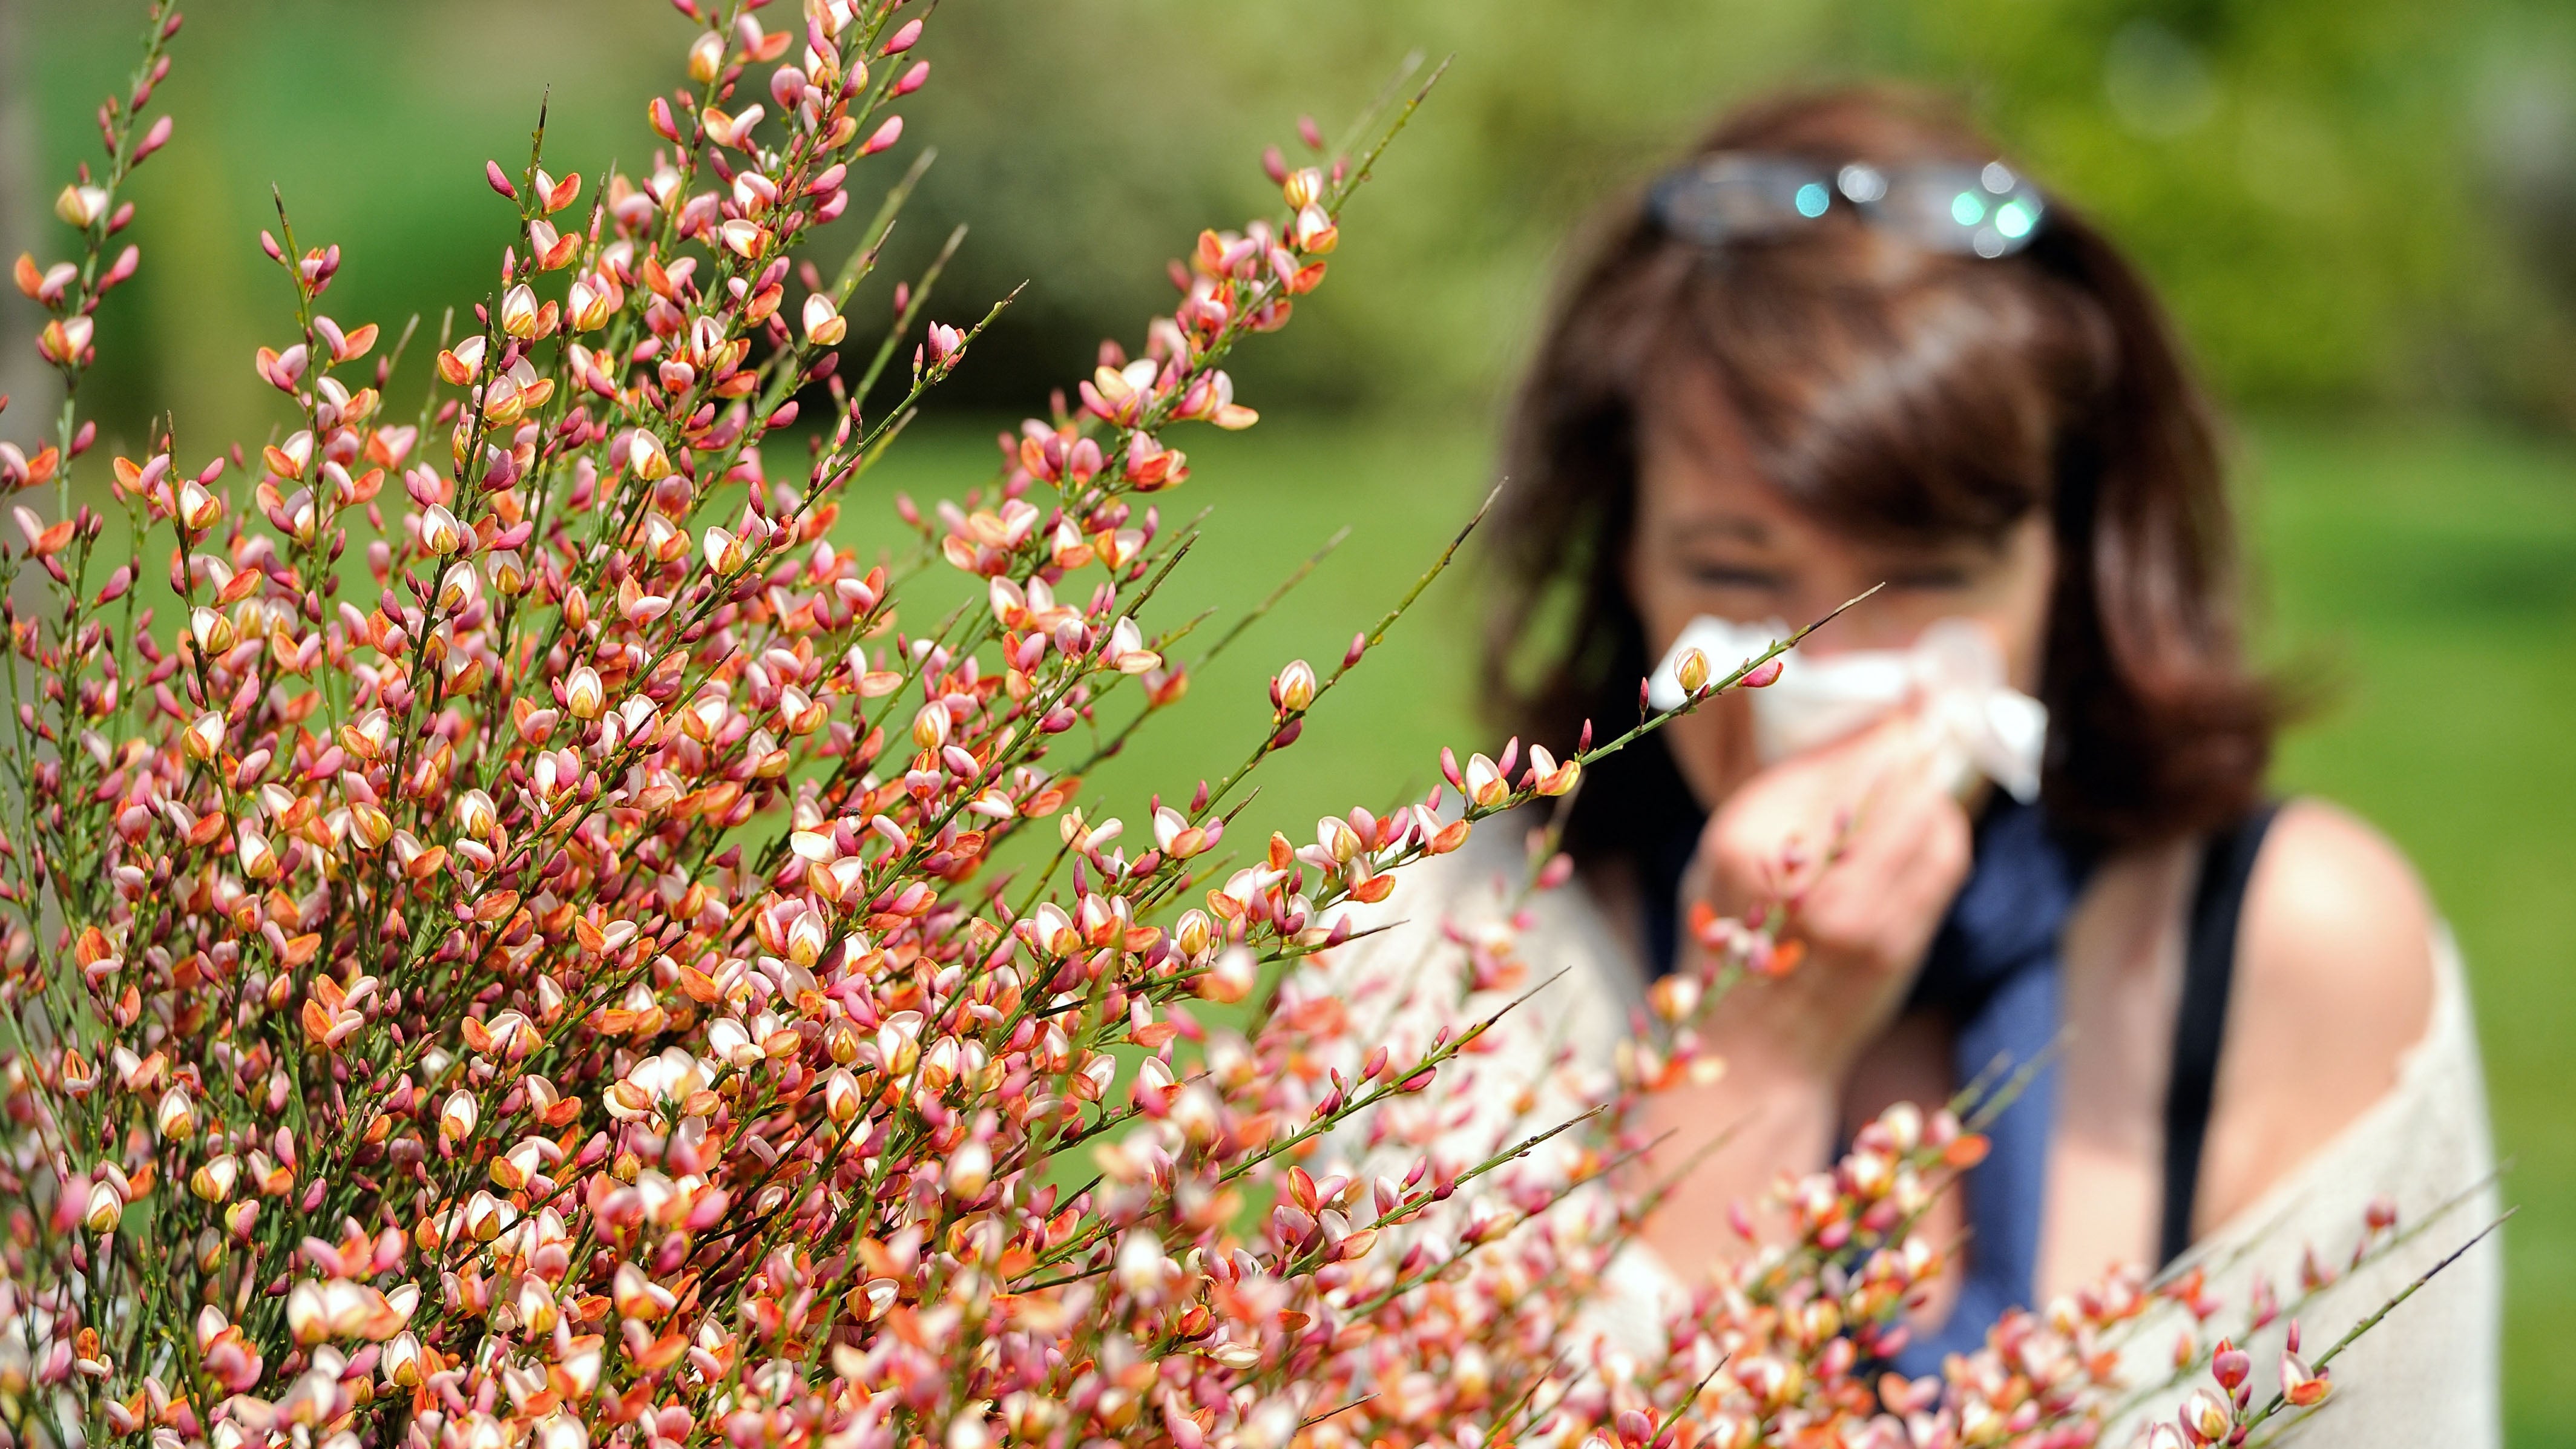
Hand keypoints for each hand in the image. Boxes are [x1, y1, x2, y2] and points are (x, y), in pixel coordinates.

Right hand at [1689, 710, 1972, 1088]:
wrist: (1754, 1052)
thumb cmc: (1733, 944)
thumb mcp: (1722, 860)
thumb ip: (1780, 801)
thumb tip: (1862, 732)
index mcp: (1741, 844)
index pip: (1834, 759)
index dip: (1881, 728)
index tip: (1909, 705)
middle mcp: (1800, 876)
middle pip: (1888, 776)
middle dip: (1914, 746)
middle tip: (1932, 720)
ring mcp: (1855, 915)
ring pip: (1926, 812)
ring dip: (1931, 790)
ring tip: (1923, 783)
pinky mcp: (1897, 943)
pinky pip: (1945, 859)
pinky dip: (1945, 832)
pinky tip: (1930, 829)